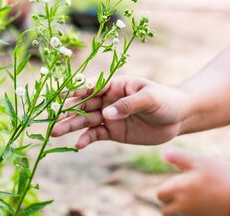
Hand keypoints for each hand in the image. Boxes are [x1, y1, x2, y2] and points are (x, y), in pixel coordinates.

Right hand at [50, 76, 188, 147]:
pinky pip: (95, 135)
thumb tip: (105, 114)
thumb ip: (128, 105)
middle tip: (51, 120)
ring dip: (70, 126)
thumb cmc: (166, 100)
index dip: (74, 91)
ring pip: (84, 120)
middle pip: (82, 105)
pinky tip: (77, 145)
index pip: (91, 86)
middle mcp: (107, 99)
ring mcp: (109, 116)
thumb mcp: (150, 99)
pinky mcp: (113, 131)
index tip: (58, 96)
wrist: (179, 118)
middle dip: (66, 111)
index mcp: (115, 84)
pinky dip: (85, 139)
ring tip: (54, 133)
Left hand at [158, 148, 229, 215]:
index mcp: (178, 190)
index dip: (165, 190)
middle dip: (170, 203)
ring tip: (196, 198)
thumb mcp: (199, 161)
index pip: (160, 195)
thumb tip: (163, 153)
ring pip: (180, 215)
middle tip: (183, 193)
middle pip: (167, 210)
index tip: (175, 184)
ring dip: (182, 209)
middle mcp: (183, 207)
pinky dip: (194, 212)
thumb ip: (179, 157)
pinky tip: (206, 204)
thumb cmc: (222, 175)